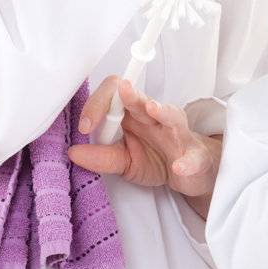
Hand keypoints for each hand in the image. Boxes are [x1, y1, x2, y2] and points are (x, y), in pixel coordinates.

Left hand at [67, 76, 222, 216]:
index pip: (115, 95)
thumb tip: (73, 152)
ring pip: (172, 116)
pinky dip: (187, 162)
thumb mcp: (123, 160)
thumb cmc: (155, 159)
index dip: (98, 105)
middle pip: (141, 98)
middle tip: (119, 95)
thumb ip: (101, 156)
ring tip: (151, 108)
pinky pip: (192, 157)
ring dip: (162, 111)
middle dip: (129, 96)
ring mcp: (178, 135)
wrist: (189, 173)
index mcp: (135, 115)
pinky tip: (179, 166)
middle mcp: (157, 118)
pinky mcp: (194, 156)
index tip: (85, 126)